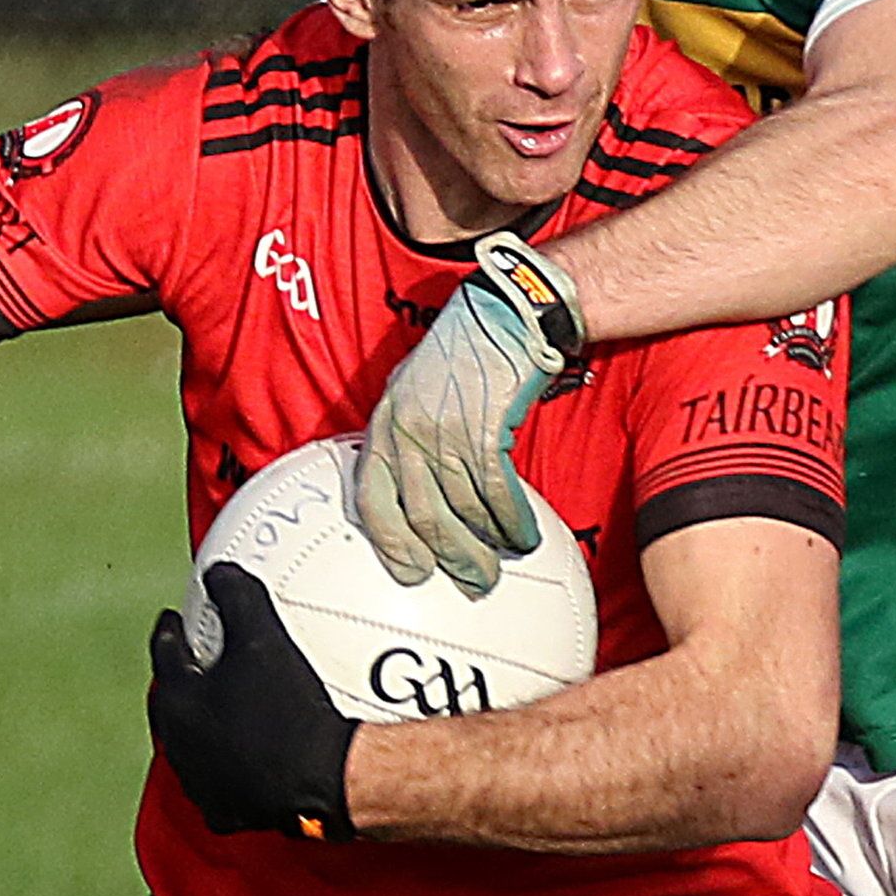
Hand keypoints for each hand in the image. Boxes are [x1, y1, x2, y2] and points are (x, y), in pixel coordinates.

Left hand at [148, 565, 358, 840]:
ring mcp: (200, 782)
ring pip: (190, 746)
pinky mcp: (225, 811)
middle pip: (170, 705)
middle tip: (192, 665)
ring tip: (219, 710)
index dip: (168, 632)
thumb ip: (236, 597)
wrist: (321, 778)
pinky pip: (218, 782)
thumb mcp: (263, 638)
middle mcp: (180, 744)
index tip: (173, 619)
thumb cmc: (287, 706)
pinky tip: (245, 756)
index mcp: (179, 700)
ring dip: (199, 727)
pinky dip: (225, 765)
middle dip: (177, 682)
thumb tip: (218, 573)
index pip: (163, 654)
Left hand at [356, 233, 582, 594]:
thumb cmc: (467, 350)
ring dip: (488, 543)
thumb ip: (412, 436)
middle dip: (450, 557)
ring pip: (463, 508)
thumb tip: (422, 492)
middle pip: (422, 515)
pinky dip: (512, 519)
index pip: (372, 497)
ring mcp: (445, 429)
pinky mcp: (486, 427)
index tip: (410, 573)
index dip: (390, 542)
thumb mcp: (419, 389)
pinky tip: (523, 534)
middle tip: (472, 583)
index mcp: (386, 422)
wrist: (506, 312)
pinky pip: (497, 492)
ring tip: (505, 560)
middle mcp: (408, 429)